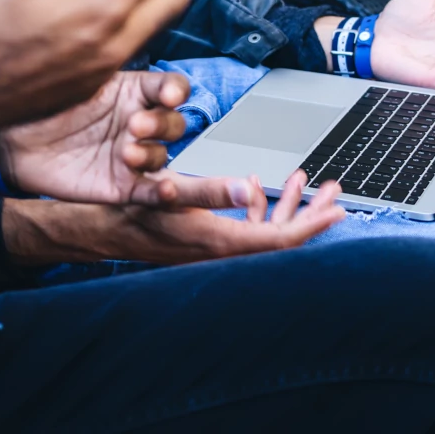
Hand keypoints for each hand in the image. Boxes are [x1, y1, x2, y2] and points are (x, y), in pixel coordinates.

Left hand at [0, 69, 192, 204]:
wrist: (12, 143)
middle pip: (173, 123)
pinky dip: (164, 193)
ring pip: (162, 155)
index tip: (169, 95)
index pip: (170, 87)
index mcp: (131, 91)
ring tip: (127, 154)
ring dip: (152, 155)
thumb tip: (117, 36)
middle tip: (135, 125)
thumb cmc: (41, 103)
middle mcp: (137, 121)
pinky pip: (152, 192)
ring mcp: (131, 155)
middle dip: (162, 124)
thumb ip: (98, 63)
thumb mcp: (70, 78)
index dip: (176, 90)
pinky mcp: (122, 186)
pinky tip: (165, 190)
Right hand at [0, 170, 345, 267]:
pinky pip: (243, 228)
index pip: (281, 242)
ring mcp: (215, 248)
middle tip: (334, 191)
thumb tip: (249, 188)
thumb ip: (208, 193)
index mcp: (218, 245)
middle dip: (310, 213)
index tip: (338, 209)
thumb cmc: (125, 213)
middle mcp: (222, 252)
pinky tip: (253, 185)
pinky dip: (257, 207)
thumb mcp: (166, 196)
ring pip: (265, 232)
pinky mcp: (205, 240)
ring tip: (305, 181)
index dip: (313, 225)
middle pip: (281, 239)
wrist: (96, 230)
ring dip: (287, 207)